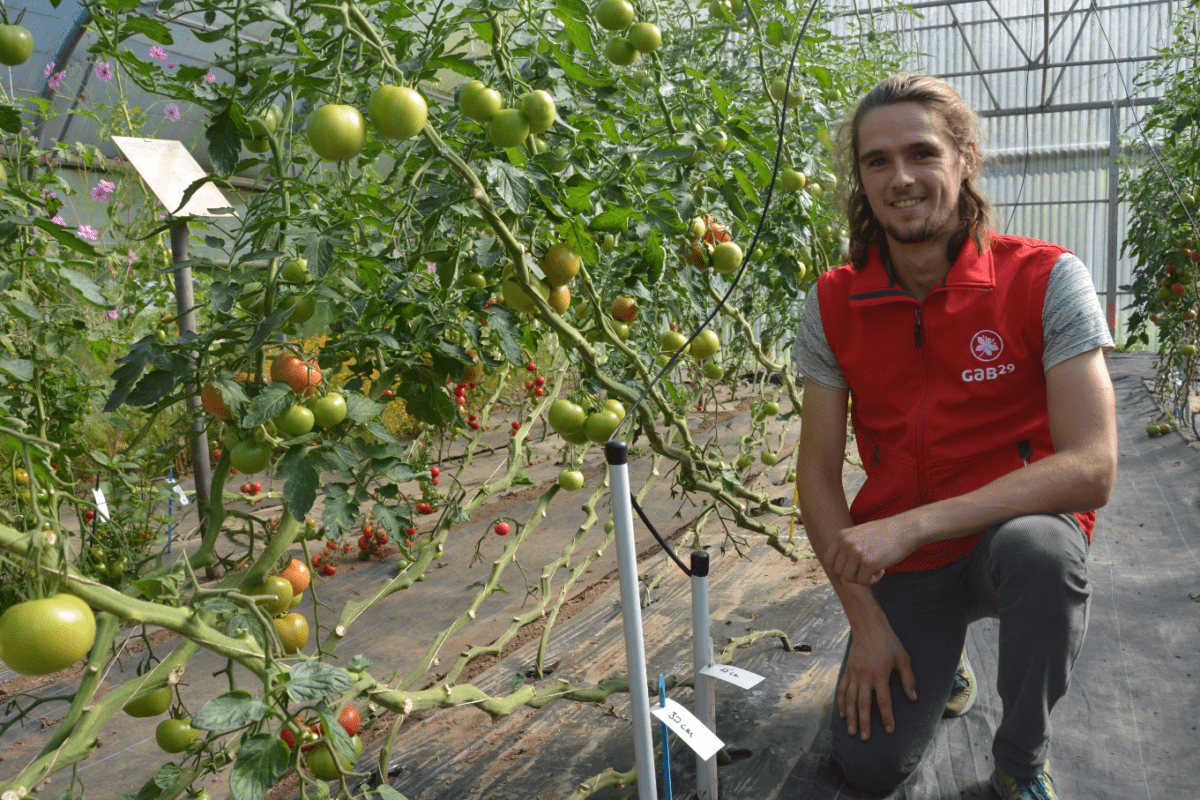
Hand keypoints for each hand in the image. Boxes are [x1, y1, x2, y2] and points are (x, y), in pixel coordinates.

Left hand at [823, 517, 919, 584]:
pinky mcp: (869, 563)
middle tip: (866, 570)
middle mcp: (846, 543)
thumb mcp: (859, 534)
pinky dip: (873, 580)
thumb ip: (848, 546)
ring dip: (861, 578)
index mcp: (842, 536)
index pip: (828, 560)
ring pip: (849, 578)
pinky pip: (864, 582)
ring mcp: (857, 553)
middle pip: (839, 571)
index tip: (845, 576)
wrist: (905, 528)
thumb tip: (838, 569)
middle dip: (852, 575)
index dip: (835, 571)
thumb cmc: (885, 532)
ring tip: (874, 569)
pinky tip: (882, 570)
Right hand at [838, 622, 917, 740]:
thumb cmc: (888, 642)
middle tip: (865, 738)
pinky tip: (842, 713)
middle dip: (864, 722)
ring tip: (851, 730)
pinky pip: (842, 689)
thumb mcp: (903, 658)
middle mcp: (864, 676)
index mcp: (880, 675)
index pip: (883, 701)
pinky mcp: (847, 670)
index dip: (887, 717)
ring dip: (850, 716)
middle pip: (863, 704)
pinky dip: (841, 702)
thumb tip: (913, 698)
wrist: (868, 626)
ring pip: (849, 699)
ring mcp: (854, 674)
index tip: (889, 730)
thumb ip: (908, 679)